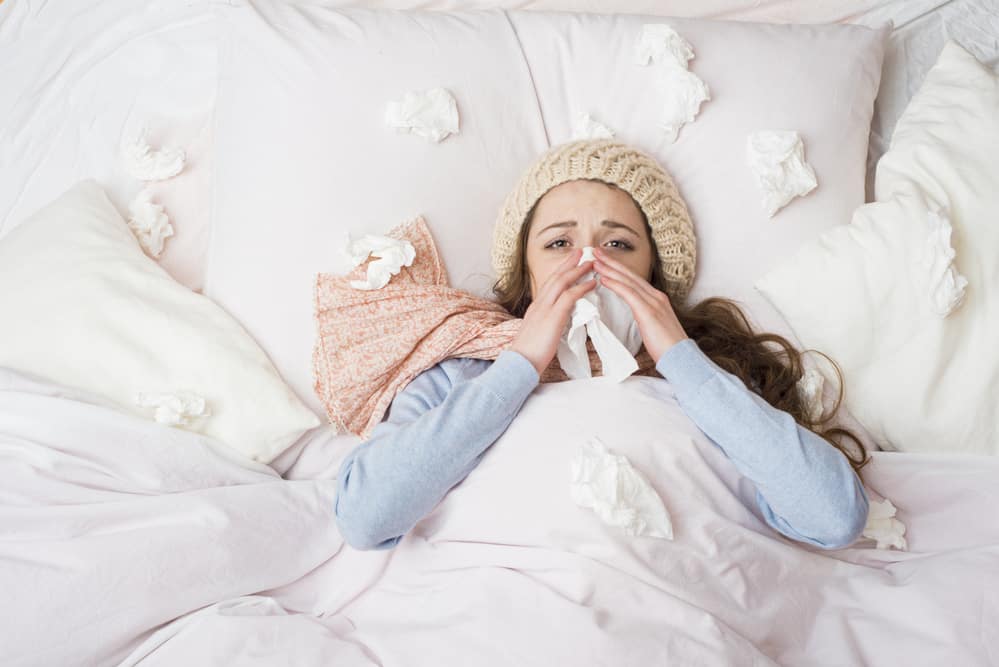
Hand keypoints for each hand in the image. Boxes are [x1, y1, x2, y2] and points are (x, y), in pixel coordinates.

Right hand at [510, 248, 596, 375]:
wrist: (519, 364)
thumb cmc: (528, 356)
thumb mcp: (537, 335)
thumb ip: (547, 325)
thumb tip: (558, 323)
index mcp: (535, 308)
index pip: (549, 285)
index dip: (560, 272)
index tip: (570, 264)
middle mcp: (538, 304)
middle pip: (555, 277)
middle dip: (569, 263)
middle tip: (582, 252)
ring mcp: (544, 309)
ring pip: (562, 282)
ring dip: (578, 270)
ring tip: (591, 263)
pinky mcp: (552, 317)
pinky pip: (569, 297)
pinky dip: (582, 288)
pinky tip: (593, 284)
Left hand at [591, 247, 687, 363]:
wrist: (681, 357)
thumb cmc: (667, 347)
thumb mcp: (654, 327)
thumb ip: (644, 317)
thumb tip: (636, 316)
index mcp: (657, 299)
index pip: (634, 280)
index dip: (618, 269)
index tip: (604, 261)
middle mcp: (656, 296)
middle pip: (630, 275)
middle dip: (612, 262)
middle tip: (595, 251)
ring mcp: (654, 302)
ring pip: (628, 280)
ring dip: (610, 269)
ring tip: (595, 261)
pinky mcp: (648, 311)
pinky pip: (629, 293)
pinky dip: (615, 284)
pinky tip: (603, 279)